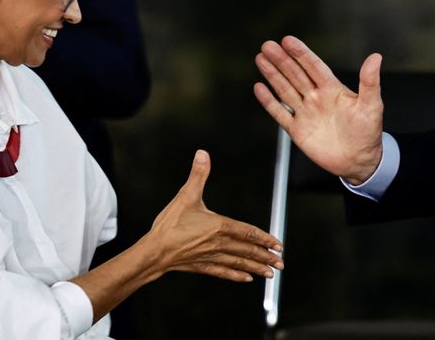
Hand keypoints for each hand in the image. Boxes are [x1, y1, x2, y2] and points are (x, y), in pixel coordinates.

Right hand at [147, 150, 283, 281]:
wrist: (154, 252)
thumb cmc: (169, 225)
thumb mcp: (185, 195)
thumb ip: (198, 175)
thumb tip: (203, 154)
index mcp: (219, 226)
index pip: (248, 232)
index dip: (265, 238)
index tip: (278, 244)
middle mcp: (219, 243)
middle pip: (248, 251)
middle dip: (266, 257)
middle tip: (280, 263)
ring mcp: (211, 257)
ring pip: (239, 263)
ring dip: (256, 268)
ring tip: (270, 273)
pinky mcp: (202, 266)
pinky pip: (223, 272)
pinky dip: (236, 275)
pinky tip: (245, 278)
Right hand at [254, 35, 383, 183]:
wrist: (359, 162)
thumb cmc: (368, 133)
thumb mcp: (372, 106)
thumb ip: (370, 82)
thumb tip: (375, 58)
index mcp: (332, 89)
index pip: (313, 66)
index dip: (301, 53)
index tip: (288, 40)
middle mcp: (316, 98)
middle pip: (295, 74)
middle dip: (281, 60)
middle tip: (268, 45)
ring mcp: (305, 113)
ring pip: (285, 89)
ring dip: (273, 74)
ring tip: (261, 58)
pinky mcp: (298, 130)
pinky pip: (280, 113)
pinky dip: (269, 102)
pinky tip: (260, 88)